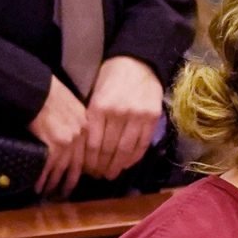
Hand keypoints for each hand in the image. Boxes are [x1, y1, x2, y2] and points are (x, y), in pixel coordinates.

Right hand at [28, 78, 88, 197]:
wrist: (38, 90)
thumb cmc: (52, 94)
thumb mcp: (74, 107)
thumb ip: (78, 123)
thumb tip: (74, 135)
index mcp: (88, 126)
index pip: (90, 153)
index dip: (86, 168)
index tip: (84, 177)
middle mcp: (81, 137)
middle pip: (78, 165)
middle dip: (71, 180)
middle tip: (66, 192)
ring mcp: (67, 143)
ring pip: (62, 169)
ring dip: (55, 183)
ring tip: (50, 192)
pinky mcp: (51, 146)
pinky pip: (47, 167)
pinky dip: (42, 178)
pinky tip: (38, 186)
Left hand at [80, 56, 165, 179]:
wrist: (137, 62)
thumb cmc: (110, 77)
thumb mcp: (93, 93)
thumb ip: (91, 117)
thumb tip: (85, 145)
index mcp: (99, 107)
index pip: (94, 143)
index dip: (90, 160)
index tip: (88, 169)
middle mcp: (118, 113)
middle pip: (109, 149)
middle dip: (103, 166)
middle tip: (99, 176)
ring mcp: (137, 116)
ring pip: (126, 150)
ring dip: (118, 165)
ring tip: (112, 174)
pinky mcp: (152, 118)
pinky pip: (142, 143)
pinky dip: (134, 157)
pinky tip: (127, 164)